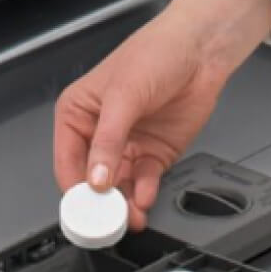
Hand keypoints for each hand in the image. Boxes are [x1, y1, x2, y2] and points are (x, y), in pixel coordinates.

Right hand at [53, 0, 270, 229]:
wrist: (202, 50)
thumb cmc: (156, 53)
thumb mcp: (124, 96)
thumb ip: (108, 140)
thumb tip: (96, 176)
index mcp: (78, 113)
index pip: (67, 160)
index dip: (74, 187)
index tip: (84, 208)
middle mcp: (100, 133)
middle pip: (92, 180)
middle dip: (100, 201)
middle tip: (107, 221)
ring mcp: (127, 145)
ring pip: (118, 186)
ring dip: (123, 204)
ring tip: (129, 217)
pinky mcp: (154, 153)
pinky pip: (144, 182)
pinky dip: (143, 194)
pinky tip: (144, 199)